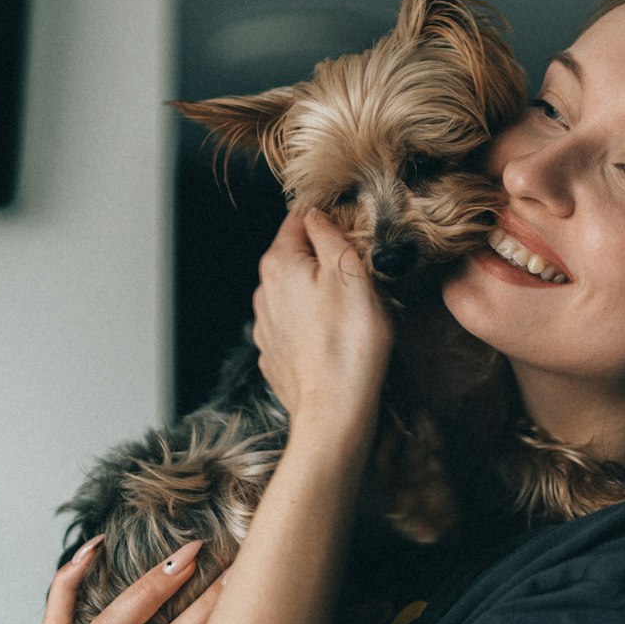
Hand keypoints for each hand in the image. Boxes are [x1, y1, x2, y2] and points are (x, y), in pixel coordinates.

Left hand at [252, 209, 393, 433]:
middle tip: (360, 272)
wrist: (334, 409)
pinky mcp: (274, 354)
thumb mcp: (350, 272)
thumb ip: (330, 235)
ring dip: (318, 292)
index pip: (297, 219)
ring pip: (294, 292)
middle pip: (294, 256)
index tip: (351, 227)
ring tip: (351, 309)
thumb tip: (316, 214)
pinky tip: (335, 336)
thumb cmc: (349, 341)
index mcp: (279, 263)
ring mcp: (265, 325)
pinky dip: (312, 323)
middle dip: (323, 258)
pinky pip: (295, 325)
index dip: (327, 217)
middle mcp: (264, 291)